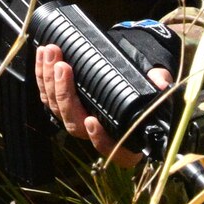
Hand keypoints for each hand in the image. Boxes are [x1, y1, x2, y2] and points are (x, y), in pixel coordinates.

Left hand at [35, 43, 173, 168]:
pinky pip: (48, 95)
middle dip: (64, 94)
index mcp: (126, 136)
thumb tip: (161, 83)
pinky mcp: (63, 105)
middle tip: (63, 66)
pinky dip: (43, 75)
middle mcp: (98, 133)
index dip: (100, 140)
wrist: (129, 70)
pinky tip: (43, 56)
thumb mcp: (156, 81)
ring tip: (51, 53)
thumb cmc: (144, 83)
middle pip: (75, 124)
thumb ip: (160, 81)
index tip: (91, 121)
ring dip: (49, 80)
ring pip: (57, 108)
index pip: (113, 150)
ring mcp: (78, 119)